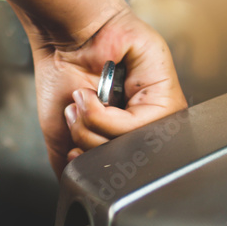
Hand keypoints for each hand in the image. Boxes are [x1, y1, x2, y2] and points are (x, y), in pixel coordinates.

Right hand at [31, 8, 187, 175]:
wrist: (61, 39)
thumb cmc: (63, 74)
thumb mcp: (61, 134)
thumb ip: (73, 164)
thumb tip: (75, 186)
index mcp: (131, 130)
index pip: (122, 168)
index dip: (94, 166)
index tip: (73, 153)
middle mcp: (149, 119)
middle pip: (127, 161)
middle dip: (90, 144)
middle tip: (74, 117)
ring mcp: (160, 105)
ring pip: (133, 146)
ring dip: (94, 128)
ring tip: (81, 102)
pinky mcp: (166, 87)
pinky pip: (138, 125)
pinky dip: (105, 116)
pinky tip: (90, 95)